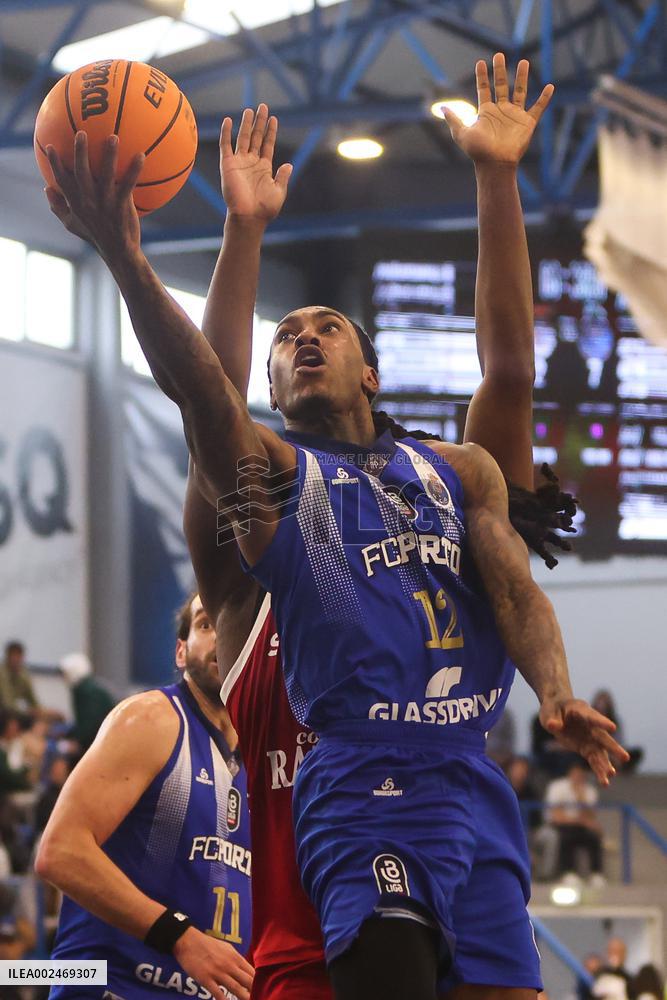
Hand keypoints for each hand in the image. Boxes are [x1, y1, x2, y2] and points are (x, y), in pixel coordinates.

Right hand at [44, 132, 142, 264]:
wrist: (118, 251)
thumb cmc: (94, 236)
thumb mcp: (71, 224)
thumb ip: (58, 207)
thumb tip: (46, 189)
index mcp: (75, 202)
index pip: (61, 179)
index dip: (54, 163)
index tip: (50, 146)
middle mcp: (88, 200)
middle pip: (81, 171)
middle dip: (79, 151)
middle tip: (81, 133)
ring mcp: (105, 202)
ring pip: (106, 174)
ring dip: (109, 154)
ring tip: (113, 137)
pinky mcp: (121, 205)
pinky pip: (128, 184)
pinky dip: (135, 169)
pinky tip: (141, 155)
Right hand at [173, 926, 253, 999]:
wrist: (188, 941)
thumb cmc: (208, 945)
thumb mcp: (226, 948)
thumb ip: (236, 960)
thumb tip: (246, 970)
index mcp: (235, 957)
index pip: (252, 972)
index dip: (259, 983)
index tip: (263, 991)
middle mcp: (229, 965)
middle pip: (247, 981)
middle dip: (255, 992)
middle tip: (260, 998)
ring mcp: (218, 972)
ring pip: (235, 988)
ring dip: (244, 997)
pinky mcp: (206, 979)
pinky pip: (218, 993)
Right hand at [221, 104, 292, 221]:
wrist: (248, 217)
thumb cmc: (264, 209)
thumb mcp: (278, 192)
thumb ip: (282, 177)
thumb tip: (289, 165)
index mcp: (264, 168)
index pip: (267, 144)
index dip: (271, 131)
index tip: (274, 119)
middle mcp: (252, 162)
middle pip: (256, 137)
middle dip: (260, 122)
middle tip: (263, 106)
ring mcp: (239, 162)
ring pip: (243, 138)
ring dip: (246, 124)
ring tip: (250, 110)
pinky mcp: (228, 165)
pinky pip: (226, 145)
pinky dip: (226, 133)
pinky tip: (229, 121)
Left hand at [444, 52, 553, 164]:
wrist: (495, 164)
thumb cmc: (478, 151)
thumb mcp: (461, 134)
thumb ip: (453, 119)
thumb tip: (441, 107)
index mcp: (486, 112)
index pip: (484, 89)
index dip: (482, 76)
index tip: (480, 62)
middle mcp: (501, 111)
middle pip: (501, 86)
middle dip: (500, 71)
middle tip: (498, 55)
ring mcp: (515, 116)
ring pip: (520, 91)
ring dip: (522, 77)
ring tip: (523, 62)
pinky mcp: (527, 123)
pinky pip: (538, 108)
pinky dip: (545, 98)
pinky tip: (550, 87)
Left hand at [539, 698, 629, 785]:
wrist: (557, 712)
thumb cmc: (553, 708)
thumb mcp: (549, 711)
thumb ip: (552, 719)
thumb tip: (553, 726)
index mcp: (582, 711)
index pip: (593, 717)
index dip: (602, 722)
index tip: (613, 728)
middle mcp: (590, 726)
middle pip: (603, 737)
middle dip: (613, 747)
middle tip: (625, 757)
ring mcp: (590, 738)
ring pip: (601, 752)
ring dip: (606, 764)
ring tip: (612, 775)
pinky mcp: (586, 748)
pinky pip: (594, 760)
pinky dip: (599, 769)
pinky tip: (605, 781)